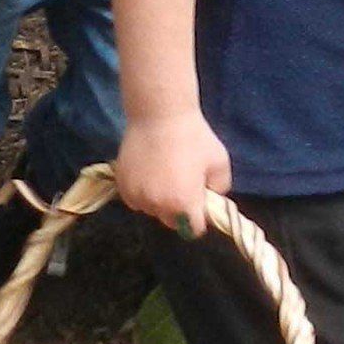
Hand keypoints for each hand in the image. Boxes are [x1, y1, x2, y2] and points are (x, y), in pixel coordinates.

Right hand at [113, 110, 232, 234]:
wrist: (159, 113)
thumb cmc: (193, 136)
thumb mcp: (220, 161)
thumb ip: (220, 187)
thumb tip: (211, 199)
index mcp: (184, 204)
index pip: (193, 229)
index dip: (199, 217)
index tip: (200, 201)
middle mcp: (158, 206)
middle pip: (172, 221)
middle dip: (180, 209)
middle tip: (184, 184)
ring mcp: (137, 197)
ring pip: (152, 210)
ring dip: (159, 201)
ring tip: (165, 174)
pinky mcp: (122, 186)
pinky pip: (136, 199)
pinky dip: (142, 192)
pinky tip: (150, 171)